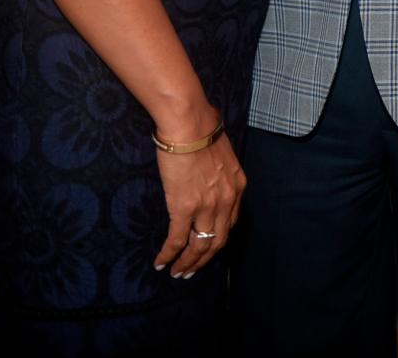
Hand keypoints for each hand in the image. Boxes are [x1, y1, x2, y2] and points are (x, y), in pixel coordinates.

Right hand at [151, 133, 245, 278]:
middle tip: (192, 269)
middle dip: (205, 258)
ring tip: (178, 272)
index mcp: (237, 185)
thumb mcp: (222, 151)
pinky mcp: (184, 208)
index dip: (219, 237)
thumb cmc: (202, 128)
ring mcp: (206, 206)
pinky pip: (177, 240)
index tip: (209, 245)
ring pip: (199, 246)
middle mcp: (226, 200)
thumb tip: (210, 167)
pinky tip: (161, 263)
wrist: (189, 124)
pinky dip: (169, 255)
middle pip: (218, 240)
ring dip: (188, 263)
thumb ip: (219, 167)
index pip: (230, 221)